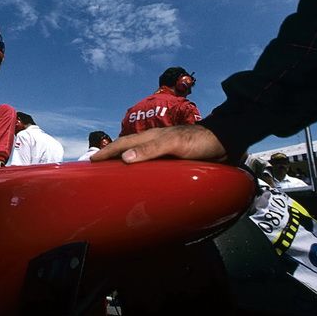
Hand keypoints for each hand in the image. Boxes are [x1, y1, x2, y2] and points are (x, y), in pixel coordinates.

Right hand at [90, 124, 227, 163]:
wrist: (226, 143)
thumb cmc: (201, 141)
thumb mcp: (175, 144)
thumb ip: (151, 149)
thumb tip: (124, 158)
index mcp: (151, 137)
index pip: (123, 144)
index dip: (106, 153)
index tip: (90, 161)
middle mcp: (155, 144)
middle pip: (127, 149)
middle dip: (111, 157)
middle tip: (96, 168)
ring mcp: (164, 152)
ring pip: (137, 156)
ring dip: (123, 162)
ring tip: (112, 173)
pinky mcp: (173, 160)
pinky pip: (150, 165)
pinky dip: (139, 169)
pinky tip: (139, 178)